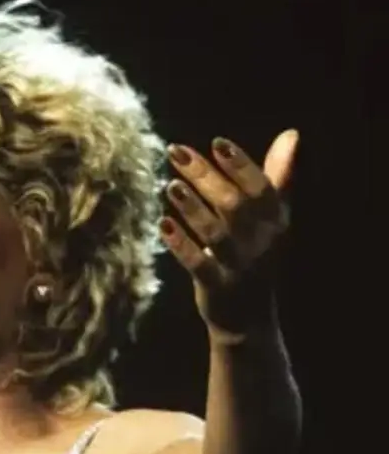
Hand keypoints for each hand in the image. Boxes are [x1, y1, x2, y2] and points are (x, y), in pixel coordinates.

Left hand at [158, 129, 297, 341]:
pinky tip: (163, 225)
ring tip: (171, 185)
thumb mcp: (272, 220)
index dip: (241, 165)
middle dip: (206, 176)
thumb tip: (290, 135)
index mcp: (276, 221)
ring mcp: (240, 266)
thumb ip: (276, 179)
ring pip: (216, 233)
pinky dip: (181, 244)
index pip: (261, 188)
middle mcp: (262, 243)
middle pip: (235, 205)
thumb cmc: (255, 257)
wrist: (249, 318)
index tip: (217, 142)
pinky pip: (198, 264)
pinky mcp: (217, 287)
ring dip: (193, 208)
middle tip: (176, 152)